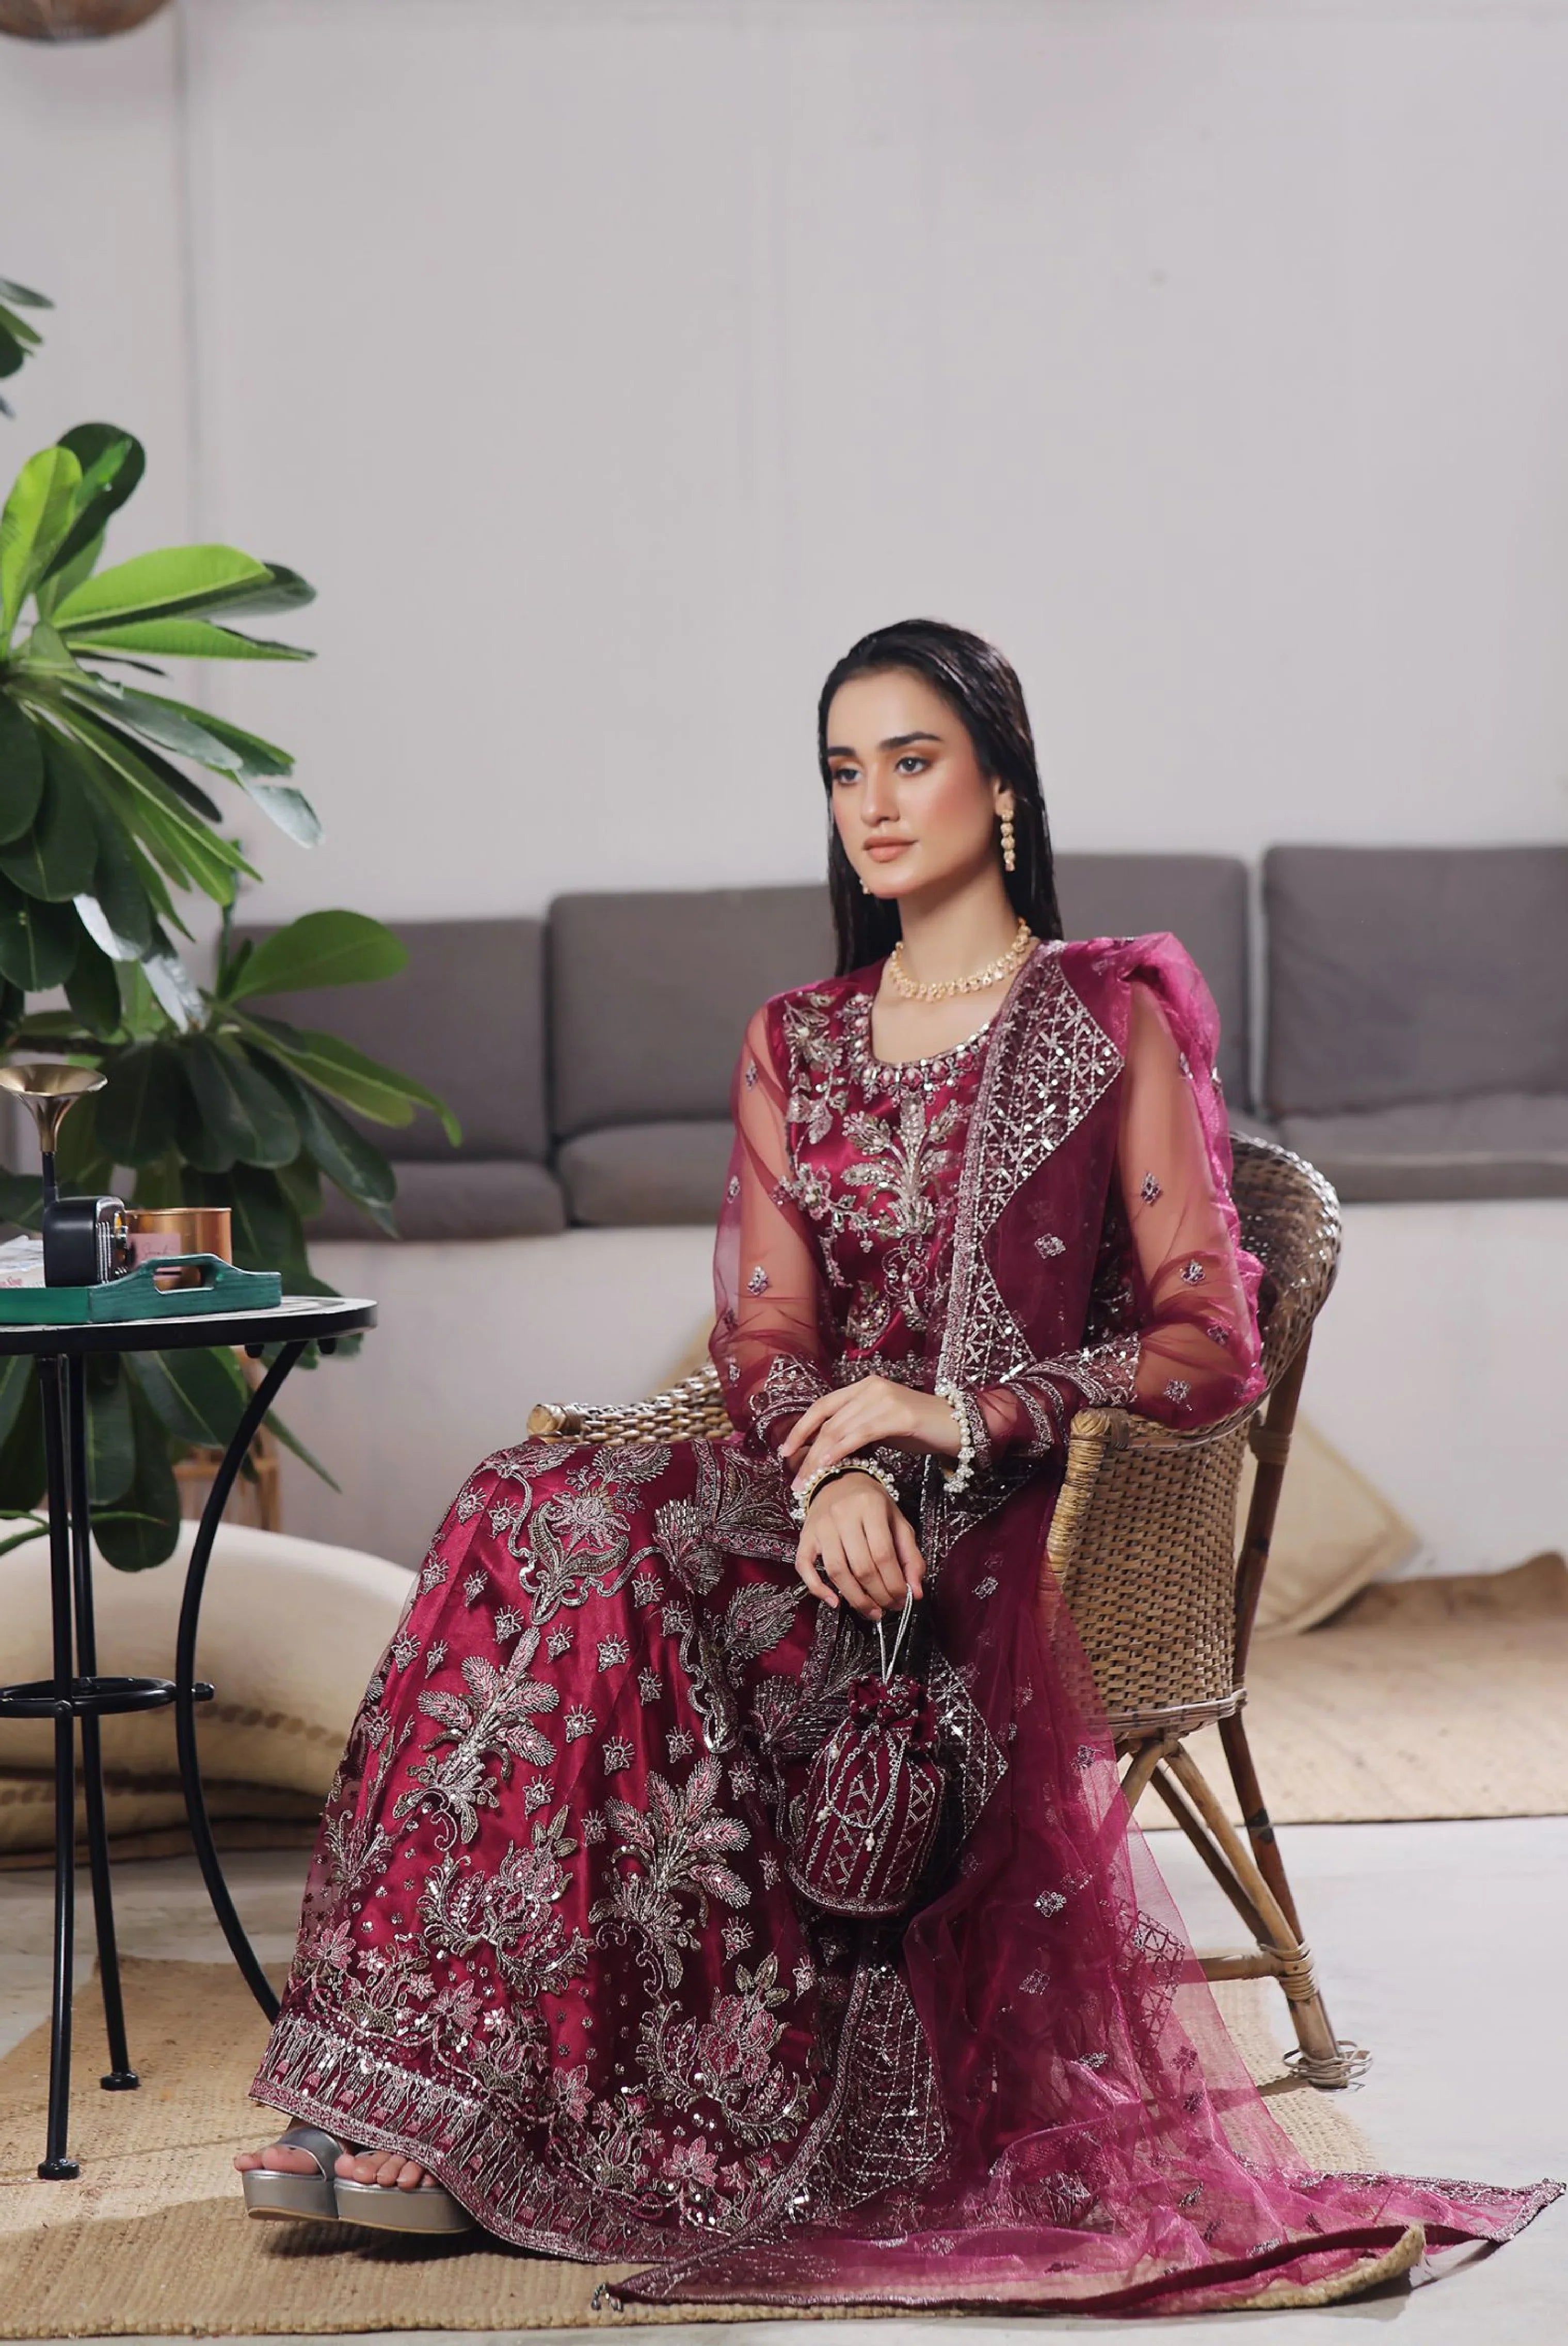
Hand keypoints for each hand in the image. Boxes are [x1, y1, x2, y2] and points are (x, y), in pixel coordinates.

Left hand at [779, 1375, 958, 1490]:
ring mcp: (884, 1398)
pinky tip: (829, 1466)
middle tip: (795, 1480)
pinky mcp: (898, 1414)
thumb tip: (827, 1451)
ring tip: (808, 1482)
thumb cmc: (921, 1429)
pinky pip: (861, 1434)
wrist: (960, 1426)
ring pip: (840, 1430)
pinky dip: (841, 1451)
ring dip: (819, 1458)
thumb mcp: (882, 1427)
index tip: (785, 1452)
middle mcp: (870, 1387)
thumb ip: (856, 1431)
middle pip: (827, 1421)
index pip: (822, 1407)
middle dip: (806, 1452)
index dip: (801, 1429)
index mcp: (863, 1387)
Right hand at [794, 1470, 924, 1620]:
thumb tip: (916, 1592)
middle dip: (878, 1595)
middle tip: (888, 1607)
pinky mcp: (805, 1536)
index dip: (894, 1584)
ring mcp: (821, 1526)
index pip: (883, 1555)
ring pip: (836, 1571)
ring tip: (871, 1610)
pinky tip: (835, 1602)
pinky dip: (817, 1589)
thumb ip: (911, 1556)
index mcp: (870, 1507)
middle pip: (861, 1567)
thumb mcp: (898, 1522)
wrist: (839, 1481)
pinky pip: (805, 1567)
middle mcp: (843, 1515)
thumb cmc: (872, 1505)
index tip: (902, 1600)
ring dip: (855, 1598)